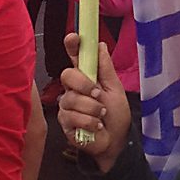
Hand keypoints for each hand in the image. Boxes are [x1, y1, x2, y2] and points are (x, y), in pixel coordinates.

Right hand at [57, 34, 130, 171]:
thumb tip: (100, 45)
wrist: (115, 142)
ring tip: (101, 116)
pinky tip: (95, 127)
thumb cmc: (116, 115)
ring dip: (92, 108)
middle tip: (97, 93)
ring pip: (71, 99)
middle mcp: (73, 88)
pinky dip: (88, 122)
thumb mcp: (115, 89)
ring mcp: (67, 105)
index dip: (72, 46)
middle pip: (67, 75)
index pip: (75, 57)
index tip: (73, 37)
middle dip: (83, 84)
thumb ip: (106, 68)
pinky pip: (72, 116)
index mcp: (86, 77)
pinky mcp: (64, 122)